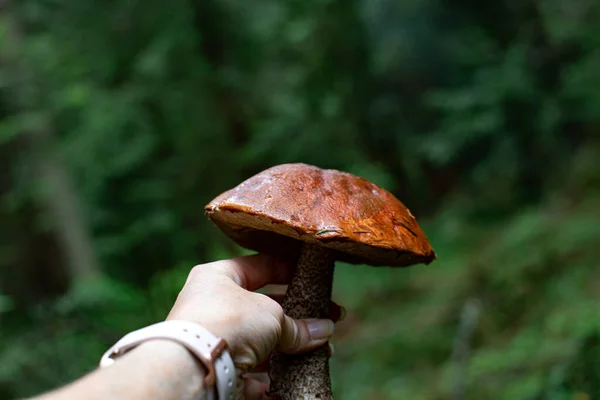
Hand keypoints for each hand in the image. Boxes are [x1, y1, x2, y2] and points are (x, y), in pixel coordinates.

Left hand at [167, 254, 342, 398]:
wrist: (194, 366)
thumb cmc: (228, 322)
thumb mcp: (271, 314)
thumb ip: (298, 325)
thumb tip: (324, 331)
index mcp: (218, 277)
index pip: (259, 266)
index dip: (288, 269)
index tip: (313, 276)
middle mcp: (212, 306)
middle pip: (263, 308)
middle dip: (297, 316)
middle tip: (327, 320)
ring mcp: (213, 340)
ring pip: (259, 343)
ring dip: (290, 349)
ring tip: (321, 352)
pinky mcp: (217, 370)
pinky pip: (251, 372)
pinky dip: (274, 376)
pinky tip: (297, 378)